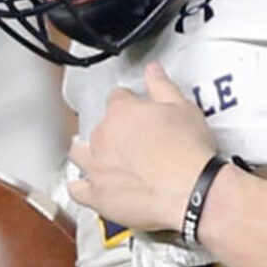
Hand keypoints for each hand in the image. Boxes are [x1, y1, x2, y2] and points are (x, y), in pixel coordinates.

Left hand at [65, 61, 215, 232]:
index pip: (116, 98)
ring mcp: (97, 166)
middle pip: (98, 127)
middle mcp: (103, 136)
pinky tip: (88, 187)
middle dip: (111, 132)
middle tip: (130, 142)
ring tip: (101, 159)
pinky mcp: (97, 195)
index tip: (137, 113)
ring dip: (86, 153)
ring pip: (78, 153)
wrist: (191, 190)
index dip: (128, 105)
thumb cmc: (189, 153)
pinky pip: (75, 190)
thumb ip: (162, 87)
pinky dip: (80, 188)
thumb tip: (153, 71)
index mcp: (122, 111)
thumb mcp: (183, 108)